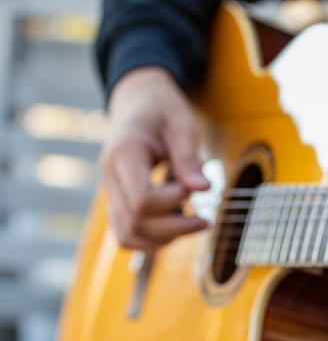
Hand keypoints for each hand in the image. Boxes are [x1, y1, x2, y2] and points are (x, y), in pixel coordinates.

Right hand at [99, 67, 209, 249]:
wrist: (138, 100)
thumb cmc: (162, 109)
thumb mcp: (182, 126)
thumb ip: (189, 159)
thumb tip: (204, 188)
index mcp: (124, 154)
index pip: (142, 199)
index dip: (172, 201)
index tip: (193, 188)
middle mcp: (110, 176)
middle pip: (135, 223)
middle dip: (174, 228)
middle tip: (204, 220)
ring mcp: (110, 190)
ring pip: (127, 234)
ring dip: (163, 239)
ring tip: (191, 224)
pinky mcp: (117, 199)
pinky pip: (126, 232)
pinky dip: (151, 239)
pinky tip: (176, 227)